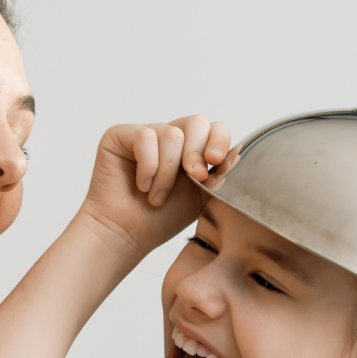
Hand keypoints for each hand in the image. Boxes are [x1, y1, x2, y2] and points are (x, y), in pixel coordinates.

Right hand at [76, 117, 231, 259]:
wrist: (127, 235)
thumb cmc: (160, 220)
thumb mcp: (201, 197)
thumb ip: (220, 174)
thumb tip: (237, 152)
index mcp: (190, 149)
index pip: (214, 129)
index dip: (219, 142)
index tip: (215, 165)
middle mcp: (168, 137)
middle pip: (196, 122)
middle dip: (196, 154)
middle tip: (192, 179)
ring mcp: (144, 134)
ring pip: (172, 134)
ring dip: (167, 173)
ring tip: (156, 196)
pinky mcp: (119, 135)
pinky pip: (145, 137)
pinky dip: (147, 166)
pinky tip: (140, 186)